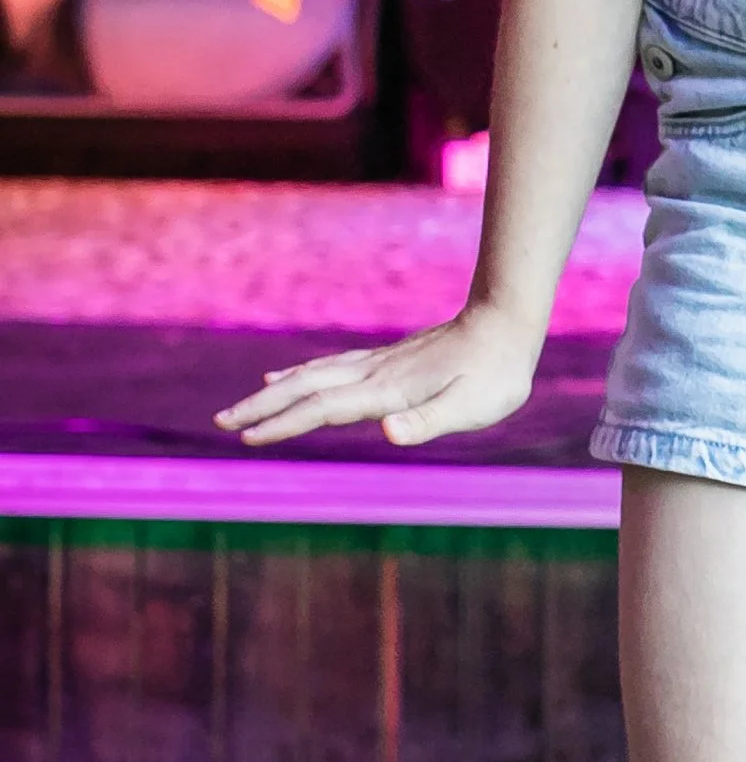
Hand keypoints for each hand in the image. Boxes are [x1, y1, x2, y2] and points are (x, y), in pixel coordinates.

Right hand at [214, 305, 543, 449]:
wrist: (507, 323)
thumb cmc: (496, 374)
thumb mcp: (473, 407)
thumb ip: (430, 420)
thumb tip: (388, 431)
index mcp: (387, 391)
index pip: (324, 408)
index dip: (285, 423)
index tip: (248, 437)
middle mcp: (375, 374)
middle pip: (306, 389)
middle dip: (263, 406)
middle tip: (222, 422)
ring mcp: (379, 364)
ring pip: (313, 376)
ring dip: (275, 392)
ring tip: (241, 406)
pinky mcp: (387, 361)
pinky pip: (330, 368)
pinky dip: (301, 375)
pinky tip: (287, 377)